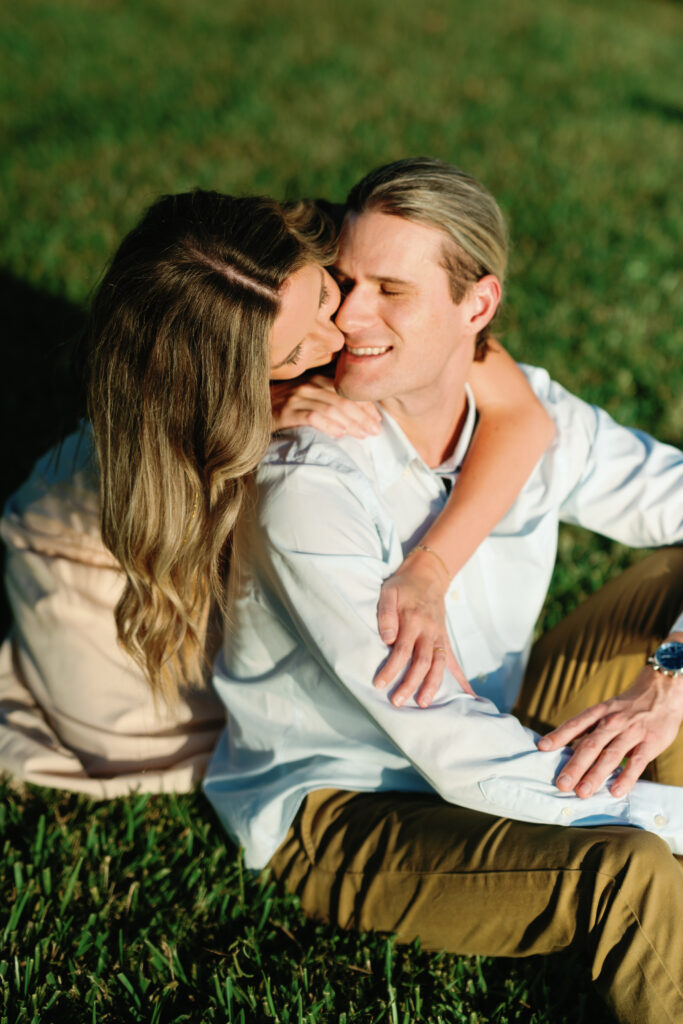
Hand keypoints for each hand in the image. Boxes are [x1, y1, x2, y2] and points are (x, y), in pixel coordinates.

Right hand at [270, 375, 381, 438]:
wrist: (248, 413)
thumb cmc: (281, 410)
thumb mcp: (305, 401)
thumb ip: (326, 403)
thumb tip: (352, 421)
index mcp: (316, 381)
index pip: (347, 391)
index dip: (366, 405)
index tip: (378, 419)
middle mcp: (307, 386)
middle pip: (343, 400)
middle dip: (363, 416)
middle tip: (375, 431)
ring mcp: (296, 398)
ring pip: (332, 408)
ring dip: (351, 423)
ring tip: (363, 435)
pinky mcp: (286, 412)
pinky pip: (312, 417)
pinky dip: (329, 425)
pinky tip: (340, 434)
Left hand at [375, 549, 472, 706]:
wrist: (427, 577)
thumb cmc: (403, 587)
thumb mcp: (388, 592)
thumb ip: (386, 614)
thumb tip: (387, 639)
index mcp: (414, 620)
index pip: (402, 649)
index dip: (391, 668)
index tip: (380, 683)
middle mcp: (429, 631)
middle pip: (422, 662)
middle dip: (410, 683)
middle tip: (397, 702)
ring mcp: (439, 636)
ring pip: (439, 665)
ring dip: (432, 685)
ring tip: (424, 704)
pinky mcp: (445, 640)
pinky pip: (454, 662)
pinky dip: (462, 680)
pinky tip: (469, 697)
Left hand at [537, 665, 682, 797]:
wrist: (661, 691)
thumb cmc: (627, 706)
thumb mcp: (606, 710)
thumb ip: (590, 728)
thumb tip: (566, 748)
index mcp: (599, 713)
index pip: (575, 724)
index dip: (558, 735)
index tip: (542, 748)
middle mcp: (613, 721)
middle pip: (590, 745)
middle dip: (575, 765)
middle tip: (561, 784)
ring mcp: (632, 732)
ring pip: (611, 755)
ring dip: (595, 775)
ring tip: (582, 792)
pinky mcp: (650, 743)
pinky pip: (637, 762)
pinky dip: (626, 777)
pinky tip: (615, 791)